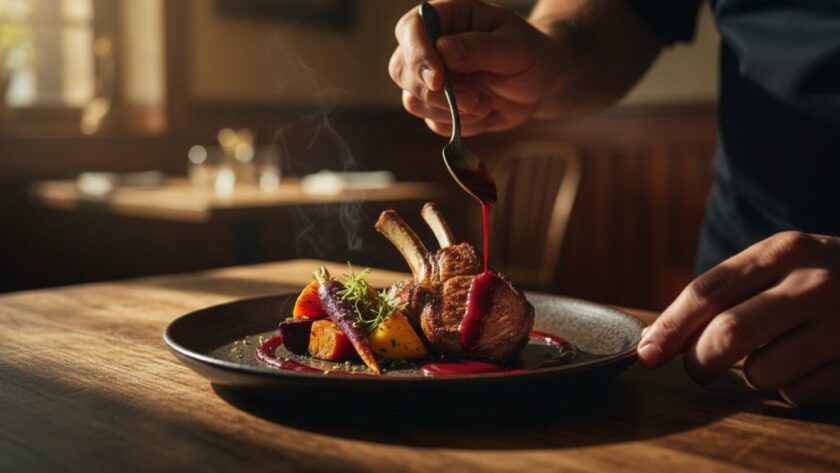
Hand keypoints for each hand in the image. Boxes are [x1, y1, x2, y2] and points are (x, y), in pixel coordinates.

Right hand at [389, 0, 560, 135]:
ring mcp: (432, 78)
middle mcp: (432, 46)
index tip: (439, 79)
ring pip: (413, 101)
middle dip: (434, 93)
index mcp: (448, 18)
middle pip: (401, 70)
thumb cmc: (532, 55)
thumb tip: (444, 51)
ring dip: (451, 112)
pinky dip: (460, 125)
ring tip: (486, 104)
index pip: (411, 29)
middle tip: (474, 100)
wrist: (542, 84)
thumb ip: (481, 48)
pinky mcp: (438, 106)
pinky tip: (484, 112)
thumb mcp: (516, 47)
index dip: (417, 54)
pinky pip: (434, 123)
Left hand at [638, 231, 839, 406]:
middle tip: (701, 368)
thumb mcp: (778, 266)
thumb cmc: (821, 278)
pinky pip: (799, 394)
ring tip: (771, 358)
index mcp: (784, 251)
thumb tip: (657, 339)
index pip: (707, 292)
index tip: (645, 354)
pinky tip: (809, 366)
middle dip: (701, 362)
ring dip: (751, 378)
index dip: (669, 328)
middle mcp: (815, 283)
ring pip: (762, 373)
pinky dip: (791, 389)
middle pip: (728, 335)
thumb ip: (723, 294)